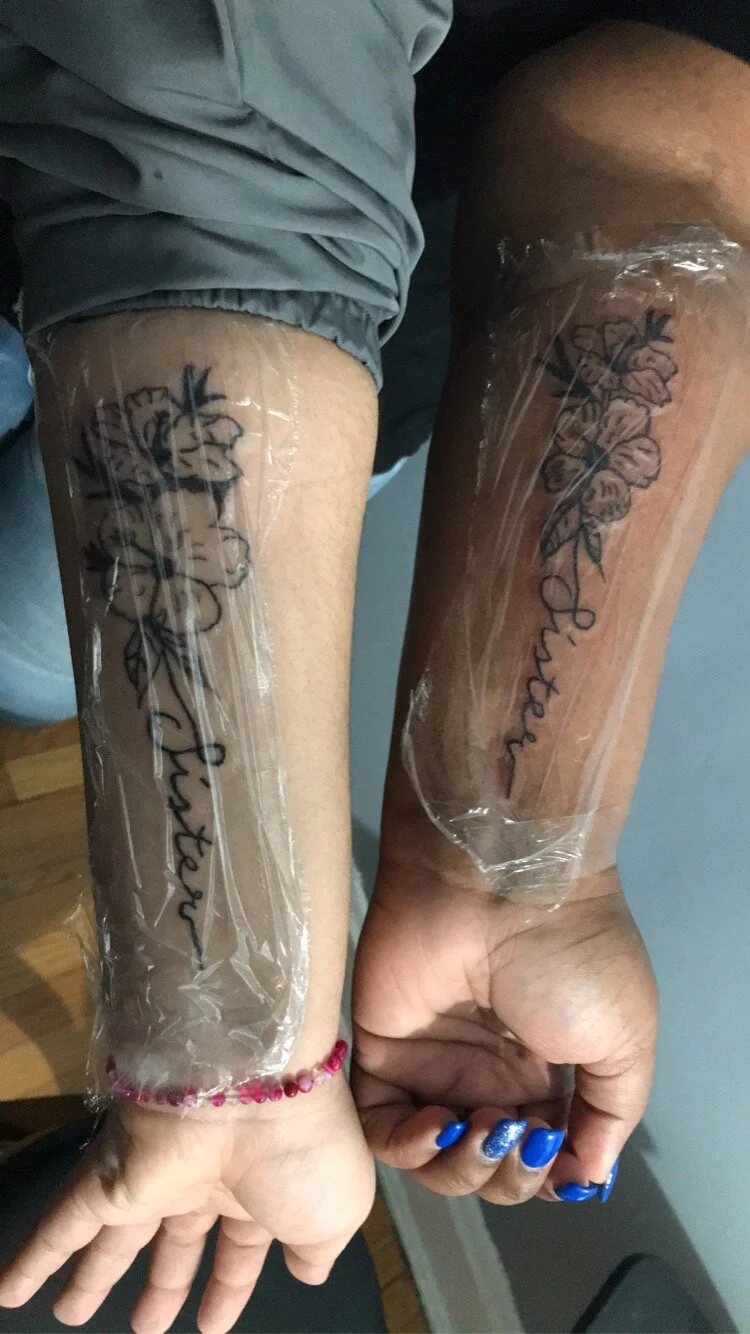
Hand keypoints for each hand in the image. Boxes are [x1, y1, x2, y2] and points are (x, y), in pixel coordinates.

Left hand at [0, 1077, 374, 1333]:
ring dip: (91, 1278)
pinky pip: (60, 1226)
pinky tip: (10, 1294)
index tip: (212, 1324)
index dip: (225, 1288)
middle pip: (170, 1243)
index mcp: (257, 1192)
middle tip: (142, 1327)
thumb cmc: (304, 1155)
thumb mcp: (336, 1214)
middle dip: (158, 1286)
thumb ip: (316, 1250)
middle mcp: (201, 1183)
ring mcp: (151, 1179)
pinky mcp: (109, 1179)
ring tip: (70, 1313)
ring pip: (113, 1238)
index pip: (234, 1249)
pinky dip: (33, 1259)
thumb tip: (308, 1275)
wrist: (259, 1088)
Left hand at [353, 835, 656, 1204]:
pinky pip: (383, 1130)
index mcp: (545, 1072)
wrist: (500, 887)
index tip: (558, 1159)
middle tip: (519, 1134)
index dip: (547, 1177)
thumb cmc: (570, 958)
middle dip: (508, 1175)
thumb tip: (584, 1176)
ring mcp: (433, 1065)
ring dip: (463, 1169)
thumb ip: (610, 1115)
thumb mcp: (625, 1038)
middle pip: (486, 1169)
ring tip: (483, 1127)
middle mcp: (487, 1074)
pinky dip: (408, 1149)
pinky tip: (440, 1127)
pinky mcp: (383, 1052)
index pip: (538, 1158)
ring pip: (434, 1161)